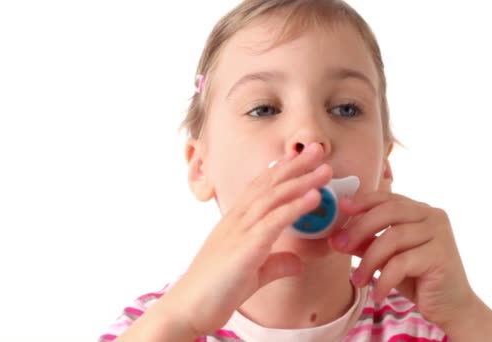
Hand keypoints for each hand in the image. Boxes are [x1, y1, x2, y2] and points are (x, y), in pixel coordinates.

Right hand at [156, 143, 331, 336]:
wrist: (189, 307)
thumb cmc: (215, 290)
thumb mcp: (253, 274)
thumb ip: (275, 264)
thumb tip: (296, 261)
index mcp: (236, 222)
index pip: (261, 188)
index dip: (282, 171)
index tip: (301, 158)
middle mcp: (237, 220)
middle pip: (269, 185)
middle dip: (296, 166)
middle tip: (319, 149)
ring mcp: (239, 231)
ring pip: (273, 198)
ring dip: (301, 181)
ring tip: (325, 169)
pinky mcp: (244, 248)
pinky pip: (273, 222)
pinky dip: (294, 207)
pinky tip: (313, 197)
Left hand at [328, 191, 478, 331]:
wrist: (450, 306)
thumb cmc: (416, 277)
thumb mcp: (385, 257)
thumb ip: (365, 243)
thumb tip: (336, 238)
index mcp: (419, 210)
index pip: (387, 198)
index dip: (362, 201)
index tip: (342, 208)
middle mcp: (432, 216)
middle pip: (388, 212)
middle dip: (359, 229)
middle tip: (340, 246)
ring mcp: (440, 235)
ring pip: (392, 238)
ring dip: (368, 261)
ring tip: (358, 280)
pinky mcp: (441, 256)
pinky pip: (401, 263)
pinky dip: (384, 279)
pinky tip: (377, 293)